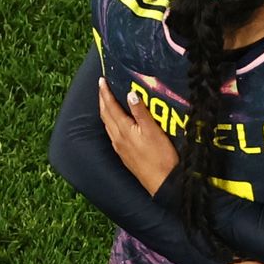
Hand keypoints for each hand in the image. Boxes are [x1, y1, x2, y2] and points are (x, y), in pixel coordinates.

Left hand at [98, 78, 178, 194]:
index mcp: (124, 130)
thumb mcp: (153, 131)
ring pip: (107, 125)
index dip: (105, 93)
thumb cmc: (160, 157)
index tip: (101, 81)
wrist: (161, 182)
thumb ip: (141, 112)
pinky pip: (112, 134)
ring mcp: (120, 148)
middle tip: (101, 87)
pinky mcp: (124, 155)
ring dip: (105, 111)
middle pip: (105, 115)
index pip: (111, 107)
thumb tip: (129, 94)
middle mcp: (118, 138)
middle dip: (102, 100)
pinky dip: (110, 122)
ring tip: (106, 101)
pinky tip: (115, 124)